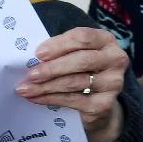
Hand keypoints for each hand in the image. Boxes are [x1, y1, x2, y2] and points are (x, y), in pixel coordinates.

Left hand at [17, 27, 127, 141]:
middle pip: (81, 60)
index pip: (83, 37)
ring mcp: (113, 83)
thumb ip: (60, 51)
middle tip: (30, 74)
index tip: (39, 53)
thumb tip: (33, 59)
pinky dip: (51, 99)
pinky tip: (36, 98)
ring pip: (75, 82)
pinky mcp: (105, 104)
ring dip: (46, 86)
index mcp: (106, 40)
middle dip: (52, 68)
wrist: (99, 103)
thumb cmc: (82, 71)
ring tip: (26, 88)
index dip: (59, 44)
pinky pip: (73, 100)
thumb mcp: (75, 55)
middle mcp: (116, 59)